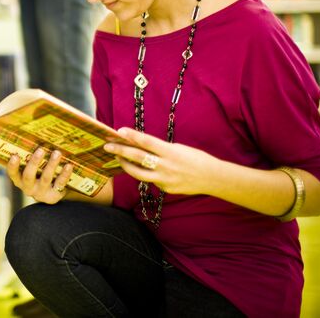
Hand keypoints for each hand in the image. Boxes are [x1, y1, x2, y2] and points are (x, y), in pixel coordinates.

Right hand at [7, 147, 73, 203]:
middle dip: (34, 162)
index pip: (13, 174)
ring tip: (57, 153)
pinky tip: (68, 165)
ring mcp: (41, 193)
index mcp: (19, 180)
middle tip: (40, 149)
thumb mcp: (31, 170)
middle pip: (29, 176)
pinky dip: (64, 174)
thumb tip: (34, 135)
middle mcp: (28, 188)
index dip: (12, 166)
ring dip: (51, 165)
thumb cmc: (38, 176)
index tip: (15, 155)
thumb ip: (30, 159)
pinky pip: (59, 184)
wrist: (50, 195)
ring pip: (45, 178)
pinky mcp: (53, 196)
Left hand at [103, 128, 220, 195]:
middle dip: (120, 151)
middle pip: (138, 158)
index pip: (147, 142)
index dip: (132, 136)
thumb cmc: (195, 158)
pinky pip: (150, 180)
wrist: (212, 178)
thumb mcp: (178, 148)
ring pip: (138, 173)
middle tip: (107, 146)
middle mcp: (166, 166)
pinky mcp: (165, 189)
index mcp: (171, 151)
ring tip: (117, 158)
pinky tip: (142, 169)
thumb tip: (141, 146)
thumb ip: (160, 149)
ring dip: (126, 165)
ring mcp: (165, 179)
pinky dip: (145, 174)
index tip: (119, 131)